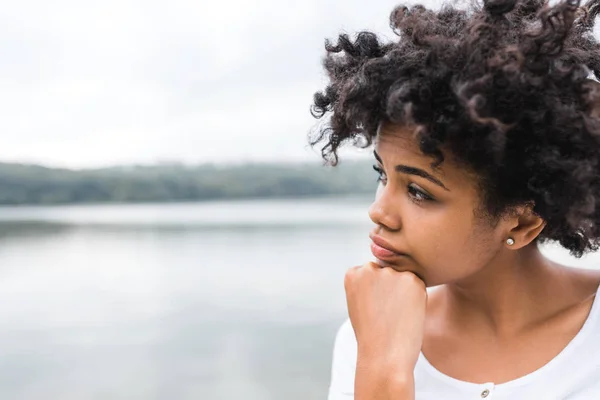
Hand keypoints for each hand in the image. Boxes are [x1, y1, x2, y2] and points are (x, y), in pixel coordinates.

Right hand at [344, 262, 426, 397]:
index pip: (371, 274)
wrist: (384, 355)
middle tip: (387, 313)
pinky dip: (417, 297)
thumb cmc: (372, 335)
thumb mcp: (359, 303)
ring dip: (404, 291)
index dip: (376, 293)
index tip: (373, 309)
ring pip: (403, 277)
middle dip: (390, 288)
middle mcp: (369, 268)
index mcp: (353, 273)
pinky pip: (417, 284)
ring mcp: (391, 272)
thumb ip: (368, 283)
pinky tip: (408, 313)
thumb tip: (389, 270)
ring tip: (397, 315)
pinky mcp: (412, 279)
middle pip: (387, 272)